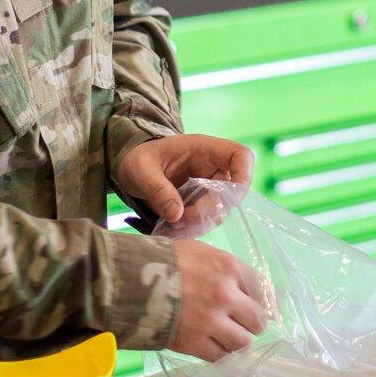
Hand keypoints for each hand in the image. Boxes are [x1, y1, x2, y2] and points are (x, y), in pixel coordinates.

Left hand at [113, 134, 254, 227]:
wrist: (131, 166)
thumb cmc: (137, 159)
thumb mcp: (141, 171)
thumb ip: (158, 190)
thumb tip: (177, 215)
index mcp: (204, 149)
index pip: (240, 156)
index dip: (244, 176)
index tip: (228, 198)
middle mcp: (213, 168)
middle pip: (232, 193)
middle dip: (209, 210)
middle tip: (180, 218)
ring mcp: (209, 187)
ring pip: (219, 210)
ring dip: (199, 222)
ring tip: (171, 222)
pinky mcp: (201, 203)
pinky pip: (206, 219)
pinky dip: (191, 227)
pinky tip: (172, 226)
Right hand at [169, 239, 267, 360]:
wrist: (129, 280)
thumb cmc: (163, 260)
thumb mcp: (200, 251)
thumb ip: (223, 269)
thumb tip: (239, 286)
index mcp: (229, 268)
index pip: (262, 290)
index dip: (260, 301)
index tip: (256, 308)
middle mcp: (227, 296)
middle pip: (257, 320)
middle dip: (251, 324)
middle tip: (242, 325)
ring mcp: (211, 322)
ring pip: (242, 343)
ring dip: (237, 341)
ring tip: (227, 338)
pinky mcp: (194, 343)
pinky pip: (219, 357)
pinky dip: (218, 354)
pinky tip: (211, 346)